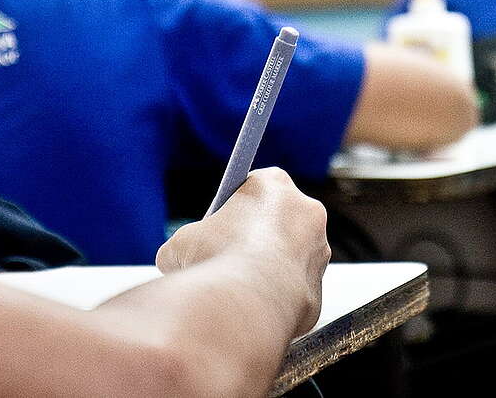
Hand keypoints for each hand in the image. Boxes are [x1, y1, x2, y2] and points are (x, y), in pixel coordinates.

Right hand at [156, 167, 329, 333]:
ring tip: (236, 287)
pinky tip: (250, 309)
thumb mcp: (181, 242)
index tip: (219, 225)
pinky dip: (273, 301)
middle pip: (277, 222)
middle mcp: (307, 212)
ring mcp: (317, 254)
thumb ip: (186, 244)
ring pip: (289, 259)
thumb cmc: (215, 262)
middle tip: (224, 258)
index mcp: (275, 185)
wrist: (243, 307)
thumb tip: (177, 259)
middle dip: (253, 239)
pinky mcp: (318, 292)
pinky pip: (292, 294)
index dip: (233, 208)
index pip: (255, 187)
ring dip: (267, 270)